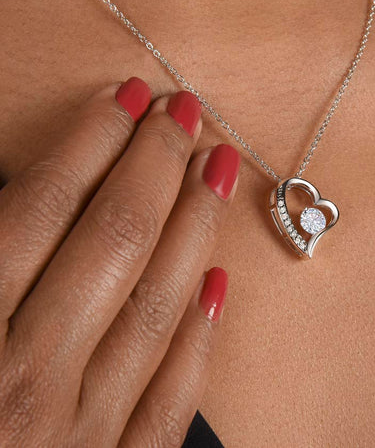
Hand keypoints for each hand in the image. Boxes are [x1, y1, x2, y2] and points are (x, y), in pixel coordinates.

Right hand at [0, 77, 239, 446]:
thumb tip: (17, 191)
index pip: (39, 206)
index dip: (90, 141)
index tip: (128, 96)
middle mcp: (22, 383)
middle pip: (112, 239)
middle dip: (154, 164)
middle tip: (188, 113)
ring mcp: (78, 436)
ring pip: (157, 306)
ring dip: (194, 227)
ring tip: (218, 170)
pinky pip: (172, 400)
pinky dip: (199, 339)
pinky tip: (219, 283)